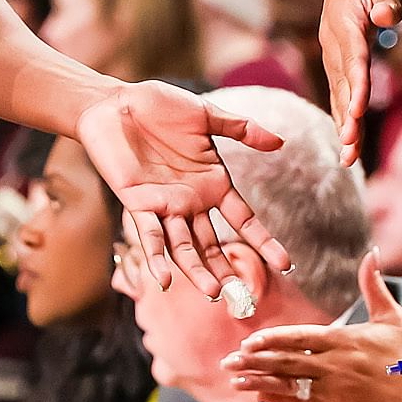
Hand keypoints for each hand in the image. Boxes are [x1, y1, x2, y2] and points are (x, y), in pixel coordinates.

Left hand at [78, 84, 293, 300]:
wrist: (115, 103)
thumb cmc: (159, 106)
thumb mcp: (206, 115)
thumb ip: (241, 129)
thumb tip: (280, 140)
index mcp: (213, 183)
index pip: (244, 220)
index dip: (263, 241)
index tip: (286, 263)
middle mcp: (191, 201)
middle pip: (213, 244)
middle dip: (227, 270)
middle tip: (243, 298)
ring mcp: (165, 206)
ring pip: (184, 247)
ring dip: (197, 271)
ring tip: (213, 294)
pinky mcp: (137, 204)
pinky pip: (149, 234)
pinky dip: (156, 257)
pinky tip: (165, 279)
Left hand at [223, 250, 401, 401]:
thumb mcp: (392, 317)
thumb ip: (374, 286)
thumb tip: (373, 253)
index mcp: (343, 340)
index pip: (300, 339)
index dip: (273, 340)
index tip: (249, 340)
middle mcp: (333, 365)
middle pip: (286, 362)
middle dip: (254, 360)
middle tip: (227, 359)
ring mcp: (331, 389)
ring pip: (287, 383)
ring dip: (257, 380)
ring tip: (233, 377)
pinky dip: (274, 399)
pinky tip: (255, 394)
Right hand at [320, 0, 401, 166]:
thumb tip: (386, 19)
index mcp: (345, 16)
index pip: (352, 57)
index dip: (355, 86)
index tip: (357, 112)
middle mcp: (333, 34)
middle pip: (341, 81)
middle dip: (345, 117)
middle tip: (349, 149)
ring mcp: (332, 43)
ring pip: (337, 88)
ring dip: (341, 121)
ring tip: (347, 156)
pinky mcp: (337, 49)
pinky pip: (338, 83)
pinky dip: (340, 110)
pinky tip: (345, 137)